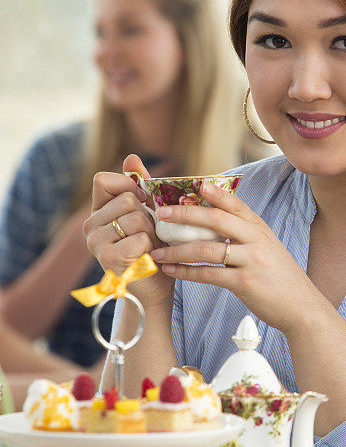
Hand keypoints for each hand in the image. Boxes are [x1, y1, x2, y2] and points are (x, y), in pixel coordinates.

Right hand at [83, 154, 172, 308]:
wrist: (154, 289)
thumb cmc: (153, 249)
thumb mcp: (149, 214)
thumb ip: (140, 186)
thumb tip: (131, 157)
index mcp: (98, 211)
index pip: (103, 180)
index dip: (127, 185)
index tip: (143, 202)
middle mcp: (90, 225)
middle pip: (127, 199)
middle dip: (148, 216)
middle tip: (149, 235)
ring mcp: (95, 242)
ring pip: (135, 218)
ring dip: (151, 233)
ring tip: (149, 247)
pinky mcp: (107, 258)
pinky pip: (139, 238)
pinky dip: (151, 248)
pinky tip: (148, 259)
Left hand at [150, 181, 324, 333]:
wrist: (301, 307)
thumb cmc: (279, 277)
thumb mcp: (267, 248)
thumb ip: (245, 234)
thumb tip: (214, 222)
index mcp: (260, 228)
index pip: (235, 204)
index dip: (215, 193)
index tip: (195, 183)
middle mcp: (256, 240)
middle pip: (216, 220)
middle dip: (185, 215)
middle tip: (161, 214)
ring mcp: (252, 260)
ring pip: (207, 249)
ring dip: (178, 250)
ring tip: (157, 251)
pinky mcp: (245, 283)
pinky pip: (209, 275)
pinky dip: (187, 272)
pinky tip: (172, 271)